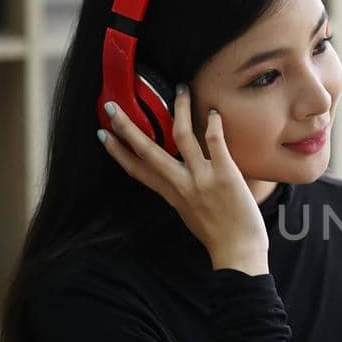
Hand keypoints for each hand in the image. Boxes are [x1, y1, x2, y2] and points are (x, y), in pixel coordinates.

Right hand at [97, 85, 268, 274]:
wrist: (239, 253)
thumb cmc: (220, 236)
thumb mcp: (190, 214)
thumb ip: (182, 194)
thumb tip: (181, 180)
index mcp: (171, 195)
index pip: (137, 170)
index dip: (118, 151)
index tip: (102, 134)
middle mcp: (182, 184)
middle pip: (149, 150)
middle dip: (128, 127)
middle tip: (113, 105)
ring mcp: (202, 178)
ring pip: (182, 136)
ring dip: (179, 109)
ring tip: (179, 88)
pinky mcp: (225, 174)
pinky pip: (215, 142)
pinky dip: (213, 124)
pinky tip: (213, 111)